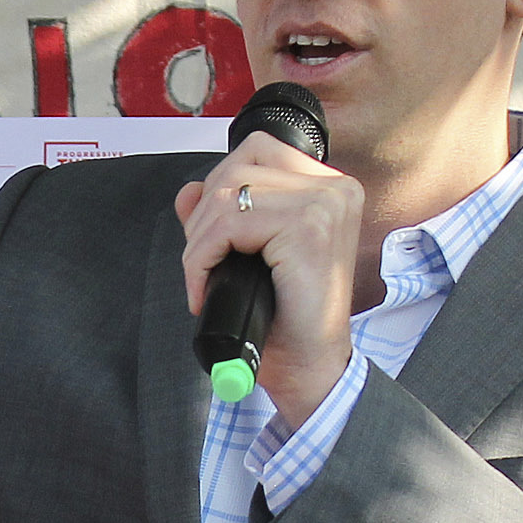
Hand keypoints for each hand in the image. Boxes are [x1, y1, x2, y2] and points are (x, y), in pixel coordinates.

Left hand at [172, 133, 366, 423]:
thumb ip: (220, 219)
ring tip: (204, 281)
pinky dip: (201, 258)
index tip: (213, 242)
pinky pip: (228, 223)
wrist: (307, 370)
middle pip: (237, 168)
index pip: (254, 152)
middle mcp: (335, 188)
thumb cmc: (283, 321)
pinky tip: (205, 289)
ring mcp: (327, 203)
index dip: (218, 193)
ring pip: (228, 194)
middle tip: (203, 267)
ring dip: (199, 243)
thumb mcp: (245, 259)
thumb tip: (187, 191)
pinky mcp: (310, 226)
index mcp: (327, 188)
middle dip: (203, 218)